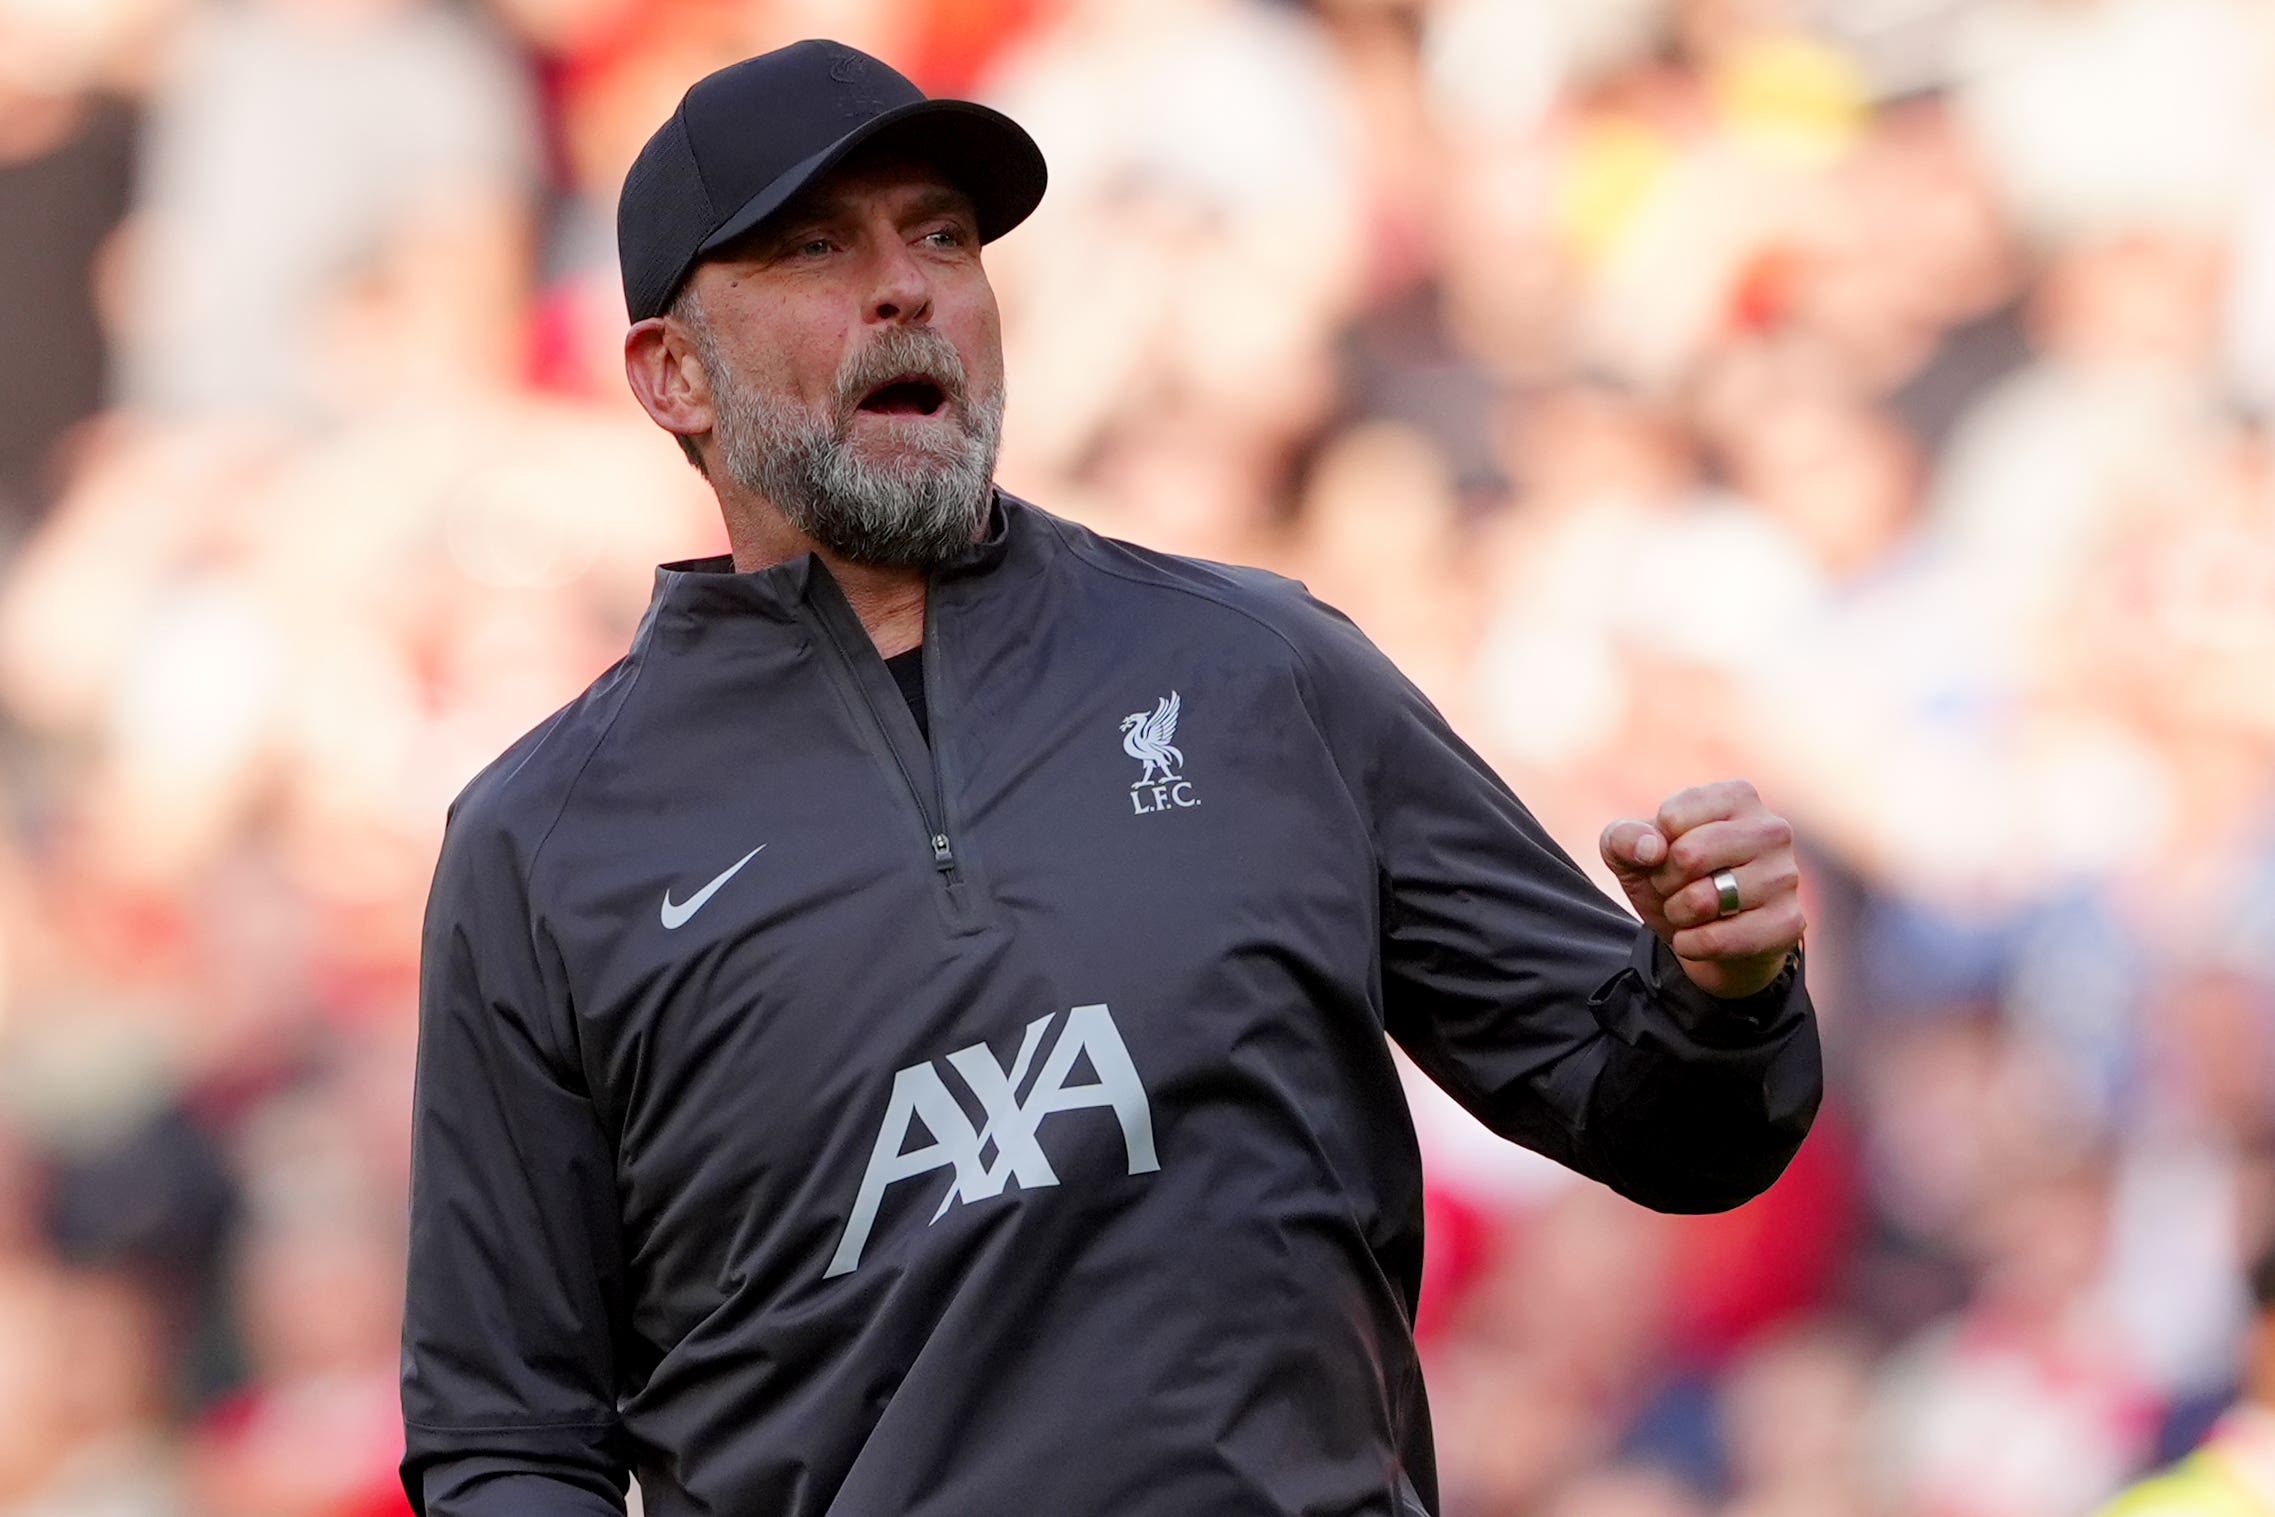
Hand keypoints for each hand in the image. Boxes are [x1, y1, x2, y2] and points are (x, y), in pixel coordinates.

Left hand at [1597, 779, 1803, 999]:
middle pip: (1688, 855)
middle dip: (1665, 881)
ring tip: (1692, 911)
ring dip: (1679, 914)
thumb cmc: (1673, 878)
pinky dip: (1692, 945)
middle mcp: (1772, 829)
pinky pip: (1720, 939)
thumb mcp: (1632, 852)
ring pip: (1703, 899)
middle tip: (1676, 888)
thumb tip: (1651, 849)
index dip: (1655, 847)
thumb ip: (1623, 838)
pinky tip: (1698, 939)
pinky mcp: (1788, 922)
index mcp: (1738, 796)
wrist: (1706, 936)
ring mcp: (1785, 876)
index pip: (1672, 818)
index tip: (1668, 855)